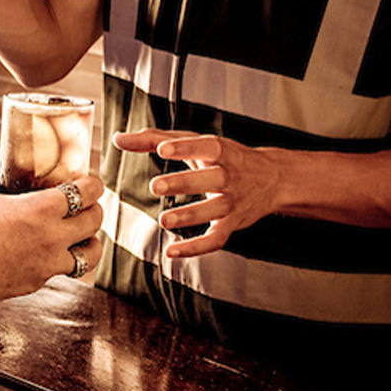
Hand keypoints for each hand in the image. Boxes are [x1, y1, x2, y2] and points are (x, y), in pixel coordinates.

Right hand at [0, 172, 104, 302]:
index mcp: (43, 209)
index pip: (88, 193)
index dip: (94, 185)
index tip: (92, 183)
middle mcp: (53, 238)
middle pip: (95, 222)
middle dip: (94, 210)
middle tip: (87, 207)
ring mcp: (47, 265)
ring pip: (90, 255)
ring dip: (90, 243)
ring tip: (82, 238)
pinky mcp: (35, 284)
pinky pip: (59, 271)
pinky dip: (58, 262)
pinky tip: (45, 254)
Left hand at [113, 129, 283, 257]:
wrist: (272, 179)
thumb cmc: (226, 157)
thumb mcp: (196, 142)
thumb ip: (155, 138)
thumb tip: (119, 138)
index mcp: (222, 151)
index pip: (207, 147)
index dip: (185, 147)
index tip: (163, 148)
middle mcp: (231, 176)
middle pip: (211, 179)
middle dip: (184, 183)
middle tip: (155, 186)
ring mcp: (233, 202)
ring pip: (214, 211)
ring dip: (189, 217)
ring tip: (163, 220)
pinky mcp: (233, 225)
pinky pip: (216, 239)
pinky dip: (196, 248)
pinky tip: (172, 252)